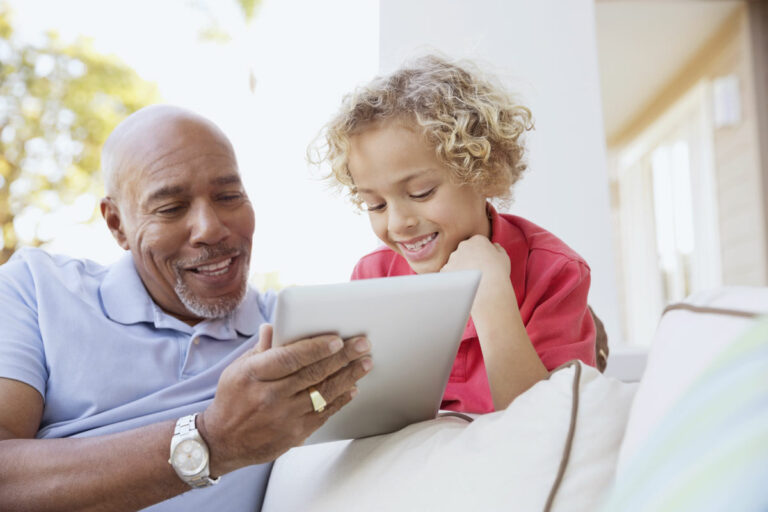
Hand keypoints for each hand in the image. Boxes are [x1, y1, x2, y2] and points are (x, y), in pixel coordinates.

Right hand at [199, 324, 371, 473]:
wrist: (222, 442)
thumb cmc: (232, 399)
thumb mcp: (238, 369)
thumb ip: (261, 349)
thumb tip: (275, 326)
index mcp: (255, 375)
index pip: (290, 358)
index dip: (316, 348)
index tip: (338, 339)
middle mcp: (270, 396)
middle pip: (313, 373)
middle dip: (343, 357)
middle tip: (363, 344)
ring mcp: (284, 417)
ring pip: (323, 393)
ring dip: (348, 376)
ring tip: (365, 363)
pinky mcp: (294, 434)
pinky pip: (323, 414)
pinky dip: (340, 400)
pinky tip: (352, 388)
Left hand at [441, 235, 512, 313]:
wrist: (487, 290)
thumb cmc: (498, 274)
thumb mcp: (504, 258)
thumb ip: (498, 249)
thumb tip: (494, 246)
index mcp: (478, 240)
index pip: (477, 243)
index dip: (481, 254)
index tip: (485, 264)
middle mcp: (463, 246)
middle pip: (465, 251)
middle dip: (469, 259)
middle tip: (477, 273)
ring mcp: (452, 258)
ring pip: (455, 262)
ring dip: (461, 269)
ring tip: (470, 282)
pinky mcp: (445, 270)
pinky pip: (449, 273)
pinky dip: (453, 279)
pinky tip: (462, 286)